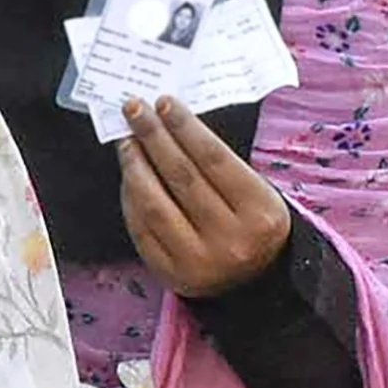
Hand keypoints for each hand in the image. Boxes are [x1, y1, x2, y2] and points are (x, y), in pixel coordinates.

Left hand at [118, 97, 295, 297]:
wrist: (255, 284)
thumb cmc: (252, 224)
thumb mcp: (256, 193)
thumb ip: (219, 163)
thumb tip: (169, 123)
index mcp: (260, 213)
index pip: (214, 159)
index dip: (186, 127)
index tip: (164, 103)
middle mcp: (231, 239)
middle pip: (182, 177)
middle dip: (155, 137)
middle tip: (134, 110)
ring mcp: (199, 261)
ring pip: (155, 204)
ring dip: (136, 167)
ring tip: (127, 142)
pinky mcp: (172, 276)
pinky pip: (142, 230)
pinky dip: (131, 199)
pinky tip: (129, 176)